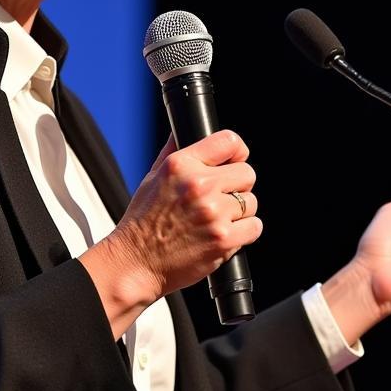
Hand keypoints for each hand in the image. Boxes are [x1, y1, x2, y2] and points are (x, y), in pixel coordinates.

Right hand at [79, 130, 262, 337]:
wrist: (135, 262)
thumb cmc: (143, 222)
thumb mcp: (153, 177)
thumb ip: (173, 151)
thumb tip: (184, 129)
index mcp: (181, 165)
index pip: (229, 141)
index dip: (238, 151)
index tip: (236, 160)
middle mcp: (198, 185)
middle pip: (247, 173)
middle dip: (238, 186)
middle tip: (222, 198)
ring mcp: (213, 213)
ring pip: (251, 202)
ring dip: (240, 212)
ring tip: (217, 220)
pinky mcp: (223, 239)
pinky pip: (254, 227)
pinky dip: (245, 232)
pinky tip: (225, 234)